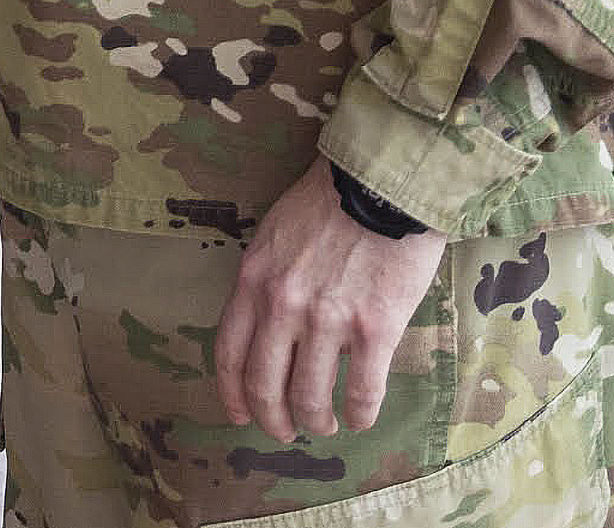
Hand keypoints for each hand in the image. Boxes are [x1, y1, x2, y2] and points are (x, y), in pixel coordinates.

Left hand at [209, 166, 448, 442]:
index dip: (233, 394)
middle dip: (274, 420)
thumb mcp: (275, 234)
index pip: (229, 354)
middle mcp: (283, 306)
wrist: (384, 182)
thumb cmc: (330, 200)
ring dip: (317, 420)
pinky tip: (362, 417)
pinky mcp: (376, 329)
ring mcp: (328, 320)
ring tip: (327, 423)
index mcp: (254, 281)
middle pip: (266, 386)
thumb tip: (263, 322)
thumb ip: (264, 279)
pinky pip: (362, 392)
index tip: (240, 415)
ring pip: (311, 398)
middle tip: (287, 431)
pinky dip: (360, 414)